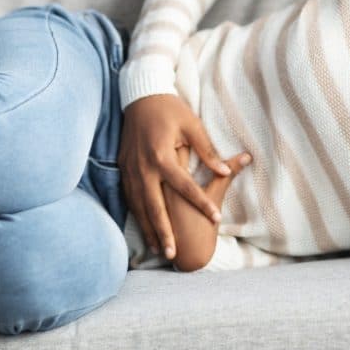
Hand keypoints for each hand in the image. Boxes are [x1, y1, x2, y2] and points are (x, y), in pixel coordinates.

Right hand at [117, 93, 252, 260]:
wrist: (140, 96)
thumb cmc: (170, 109)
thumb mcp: (192, 125)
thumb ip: (207, 150)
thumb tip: (226, 169)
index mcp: (161, 154)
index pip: (185, 185)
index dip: (201, 203)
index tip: (216, 219)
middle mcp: (143, 166)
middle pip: (154, 206)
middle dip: (164, 231)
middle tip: (173, 253)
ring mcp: (130, 169)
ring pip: (139, 206)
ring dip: (148, 229)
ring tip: (160, 249)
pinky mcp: (123, 169)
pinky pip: (130, 198)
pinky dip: (138, 216)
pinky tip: (146, 230)